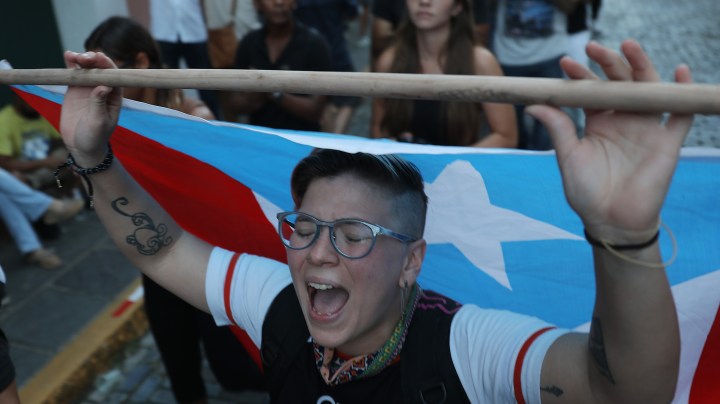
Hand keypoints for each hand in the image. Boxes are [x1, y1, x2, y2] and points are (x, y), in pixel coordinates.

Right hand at [60, 51, 122, 165]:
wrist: (81, 145)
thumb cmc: (95, 136)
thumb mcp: (98, 122)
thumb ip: (99, 104)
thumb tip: (104, 86)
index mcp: (115, 96)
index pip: (114, 76)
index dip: (107, 66)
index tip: (100, 59)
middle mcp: (103, 88)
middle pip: (100, 69)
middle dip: (93, 60)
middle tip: (84, 58)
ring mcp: (89, 87)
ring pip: (87, 68)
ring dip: (81, 59)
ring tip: (73, 56)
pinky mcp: (75, 89)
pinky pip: (74, 74)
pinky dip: (71, 64)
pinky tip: (68, 56)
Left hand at [527, 40, 693, 243]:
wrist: (610, 221)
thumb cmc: (586, 192)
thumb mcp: (568, 156)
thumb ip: (558, 127)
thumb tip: (534, 102)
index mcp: (598, 122)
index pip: (592, 91)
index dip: (580, 75)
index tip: (566, 63)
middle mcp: (623, 120)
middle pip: (620, 82)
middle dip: (608, 62)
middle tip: (593, 47)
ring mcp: (646, 128)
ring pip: (648, 89)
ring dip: (641, 66)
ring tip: (629, 47)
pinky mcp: (668, 142)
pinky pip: (681, 114)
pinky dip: (683, 92)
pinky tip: (680, 72)